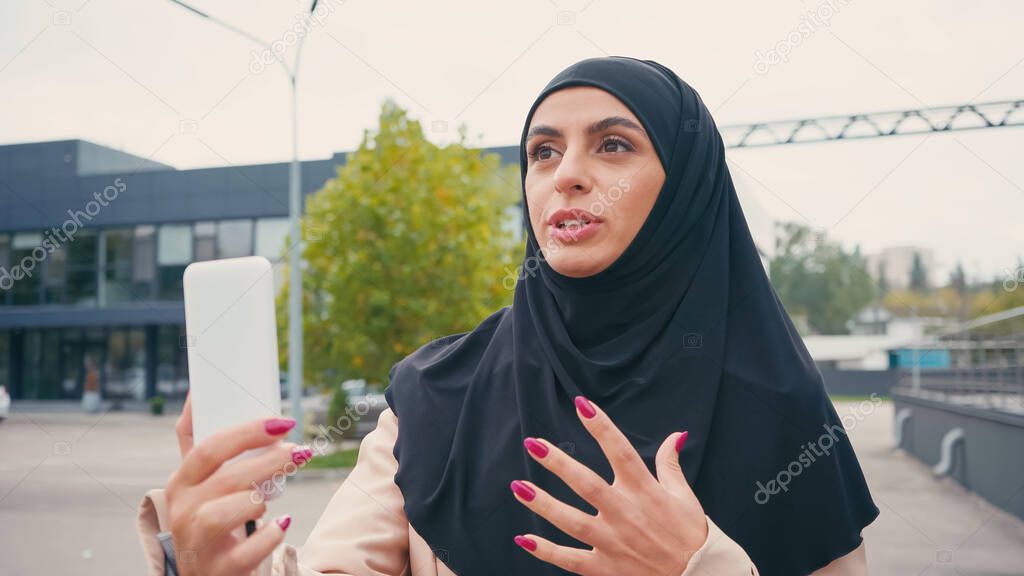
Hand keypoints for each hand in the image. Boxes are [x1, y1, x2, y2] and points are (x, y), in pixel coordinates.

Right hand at [165, 391, 313, 575]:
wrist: (203, 572)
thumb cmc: (207, 515)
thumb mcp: (196, 480)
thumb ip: (198, 440)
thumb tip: (196, 391)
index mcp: (180, 482)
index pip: (208, 449)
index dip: (248, 432)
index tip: (284, 422)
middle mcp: (182, 511)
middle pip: (227, 477)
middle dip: (269, 460)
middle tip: (300, 451)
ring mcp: (198, 542)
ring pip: (230, 512)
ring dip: (260, 499)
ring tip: (274, 496)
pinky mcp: (218, 568)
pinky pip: (248, 550)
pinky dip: (269, 535)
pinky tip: (280, 524)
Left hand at [510, 395, 707, 575]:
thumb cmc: (689, 534)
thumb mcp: (684, 495)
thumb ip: (670, 464)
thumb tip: (674, 436)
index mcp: (645, 491)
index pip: (621, 451)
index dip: (601, 427)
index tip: (581, 405)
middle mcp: (626, 513)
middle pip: (587, 484)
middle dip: (558, 463)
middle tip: (532, 444)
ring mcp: (614, 542)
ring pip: (572, 520)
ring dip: (543, 504)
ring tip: (518, 486)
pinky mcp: (606, 568)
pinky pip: (571, 559)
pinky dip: (546, 551)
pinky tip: (524, 539)